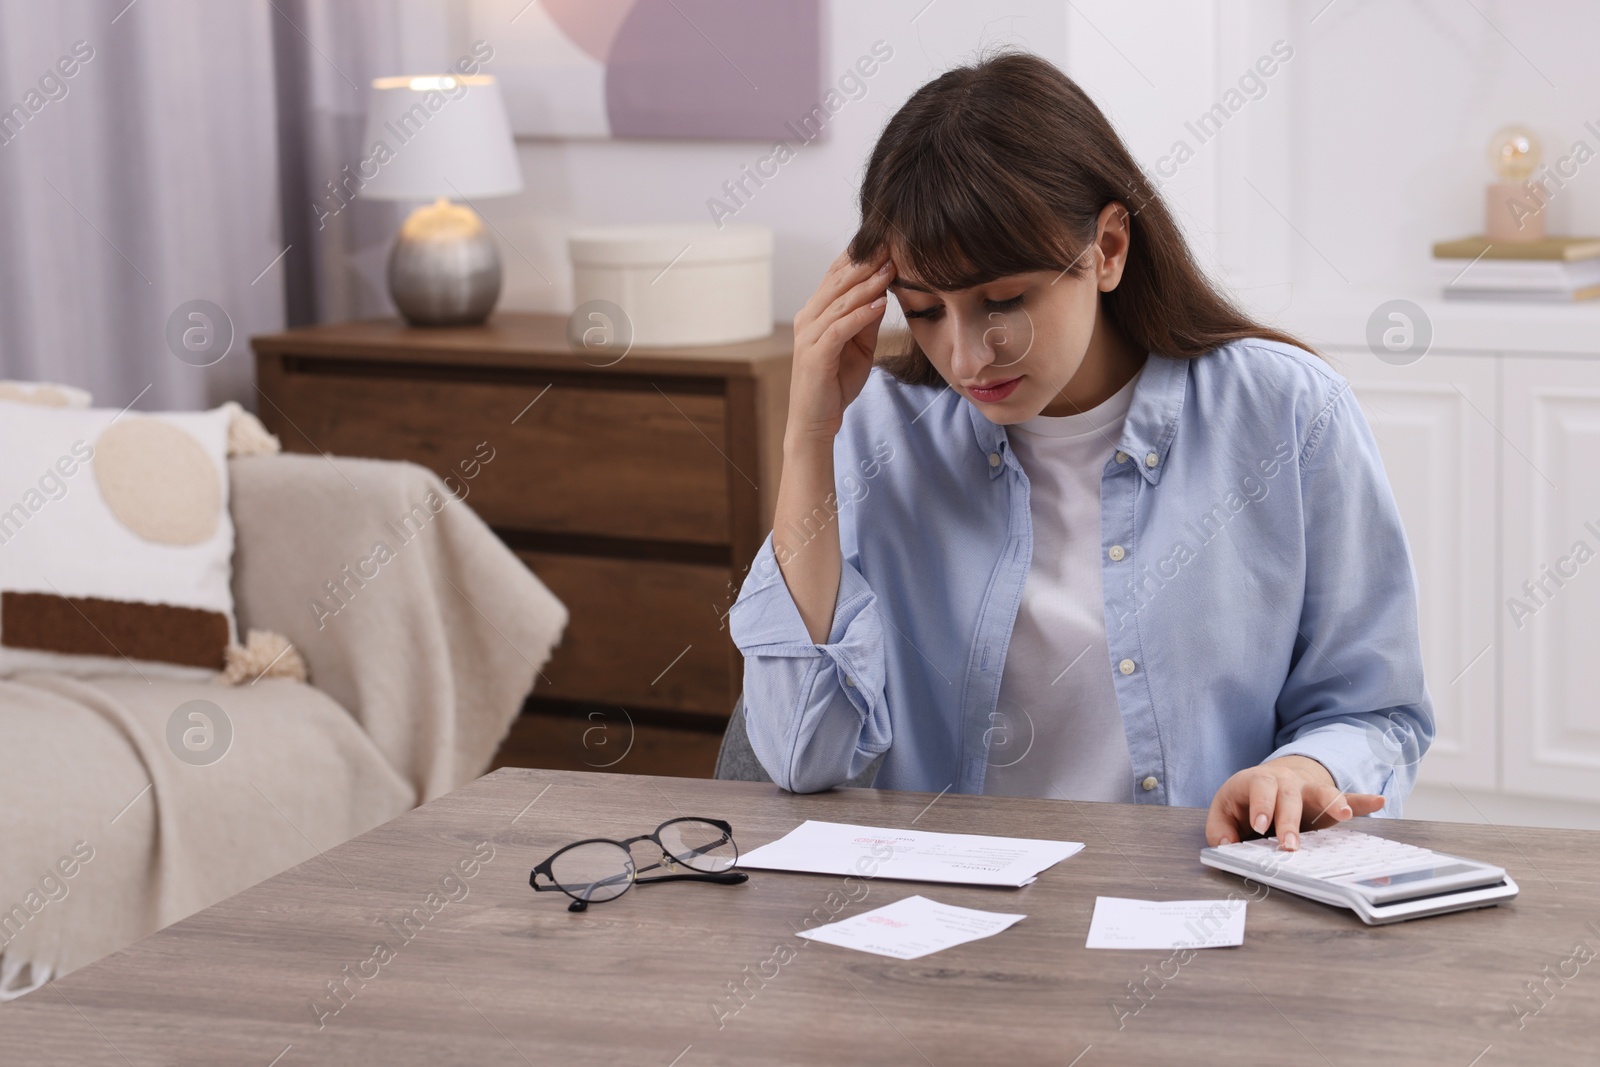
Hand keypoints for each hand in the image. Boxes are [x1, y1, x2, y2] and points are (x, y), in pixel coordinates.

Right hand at [786, 246, 893, 444]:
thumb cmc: (835, 383)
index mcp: (815, 313)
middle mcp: (807, 318)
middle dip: (866, 263)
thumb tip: (883, 292)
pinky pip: (840, 328)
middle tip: (892, 247)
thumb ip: (866, 320)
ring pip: (839, 301)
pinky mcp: (815, 354)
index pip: (836, 276)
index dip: (860, 257)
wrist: (815, 421)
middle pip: (837, 282)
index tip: (887, 243)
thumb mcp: (859, 346)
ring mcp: (808, 336)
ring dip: (867, 285)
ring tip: (890, 270)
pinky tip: (880, 304)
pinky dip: (860, 314)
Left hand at [1204, 755, 1384, 849]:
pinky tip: (1378, 802)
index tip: (1261, 827)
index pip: (1260, 788)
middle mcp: (1286, 782)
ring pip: (1322, 792)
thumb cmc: (1245, 800)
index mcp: (1258, 781)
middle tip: (1290, 845)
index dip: (1261, 806)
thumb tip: (1225, 845)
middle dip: (1290, 820)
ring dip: (1332, 804)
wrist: (1270, 780)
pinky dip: (1362, 802)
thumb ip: (1219, 829)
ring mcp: (1309, 789)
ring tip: (1344, 816)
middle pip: (1289, 796)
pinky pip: (1348, 798)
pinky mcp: (1328, 801)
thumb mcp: (1224, 810)